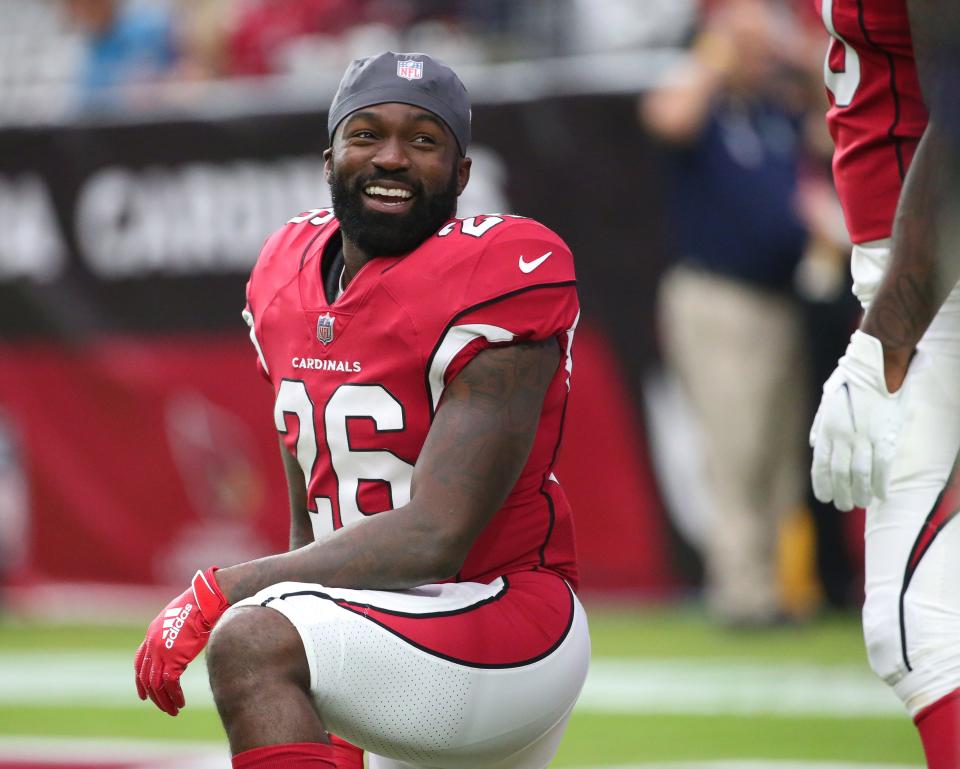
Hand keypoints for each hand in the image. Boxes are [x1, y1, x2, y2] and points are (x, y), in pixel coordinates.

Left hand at [134, 567, 229, 715]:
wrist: (205, 602)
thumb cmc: (200, 605)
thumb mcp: (181, 619)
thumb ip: (176, 633)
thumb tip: (184, 641)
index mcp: (152, 634)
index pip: (140, 662)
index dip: (140, 680)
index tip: (143, 695)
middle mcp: (152, 644)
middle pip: (146, 677)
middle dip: (153, 696)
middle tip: (162, 707)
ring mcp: (161, 652)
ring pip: (156, 684)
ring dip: (164, 700)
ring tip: (173, 711)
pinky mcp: (173, 658)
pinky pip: (170, 684)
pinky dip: (174, 696)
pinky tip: (181, 703)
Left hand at [810, 331, 907, 510]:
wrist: (874, 365)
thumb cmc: (850, 380)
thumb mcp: (827, 401)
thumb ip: (820, 424)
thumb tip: (814, 444)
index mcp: (827, 429)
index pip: (820, 465)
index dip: (822, 484)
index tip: (824, 497)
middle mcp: (842, 437)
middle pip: (840, 474)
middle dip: (841, 494)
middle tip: (844, 506)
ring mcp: (864, 437)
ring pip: (860, 474)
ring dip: (860, 493)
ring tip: (861, 504)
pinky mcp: (885, 435)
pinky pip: (882, 466)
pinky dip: (880, 483)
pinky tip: (880, 495)